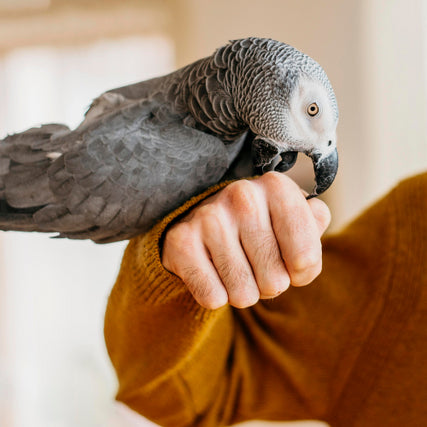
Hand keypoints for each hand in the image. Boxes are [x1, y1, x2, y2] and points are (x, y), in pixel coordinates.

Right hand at [162, 172, 330, 308]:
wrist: (204, 224)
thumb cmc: (257, 227)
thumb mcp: (290, 220)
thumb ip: (312, 225)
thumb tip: (315, 223)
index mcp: (277, 187)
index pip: (306, 259)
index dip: (300, 273)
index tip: (288, 261)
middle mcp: (242, 196)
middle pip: (275, 281)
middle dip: (269, 285)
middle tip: (256, 266)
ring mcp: (209, 217)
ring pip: (243, 294)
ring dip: (242, 292)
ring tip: (234, 267)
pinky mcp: (181, 241)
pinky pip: (212, 297)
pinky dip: (216, 295)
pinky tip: (212, 271)